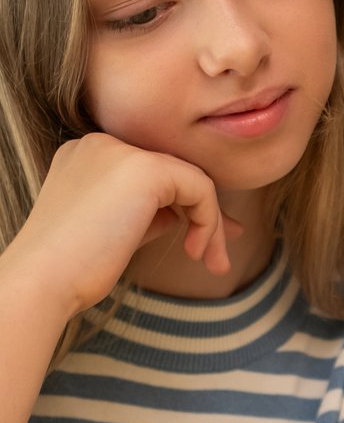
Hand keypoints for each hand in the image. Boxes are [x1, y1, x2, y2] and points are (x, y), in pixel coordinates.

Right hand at [2, 133, 238, 318]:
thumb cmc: (76, 266)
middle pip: (175, 173)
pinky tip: (195, 252)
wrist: (45, 278)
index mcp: (89, 155)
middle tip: (220, 254)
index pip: (154, 173)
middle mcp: (103, 144)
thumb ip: (150, 212)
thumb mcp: (118, 229)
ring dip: (212, 225)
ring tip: (215, 264)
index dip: (185, 205)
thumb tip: (184, 214)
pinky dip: (209, 222)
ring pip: (192, 181)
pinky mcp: (145, 168)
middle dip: (208, 214)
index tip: (204, 242)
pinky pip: (201, 189)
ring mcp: (123, 151)